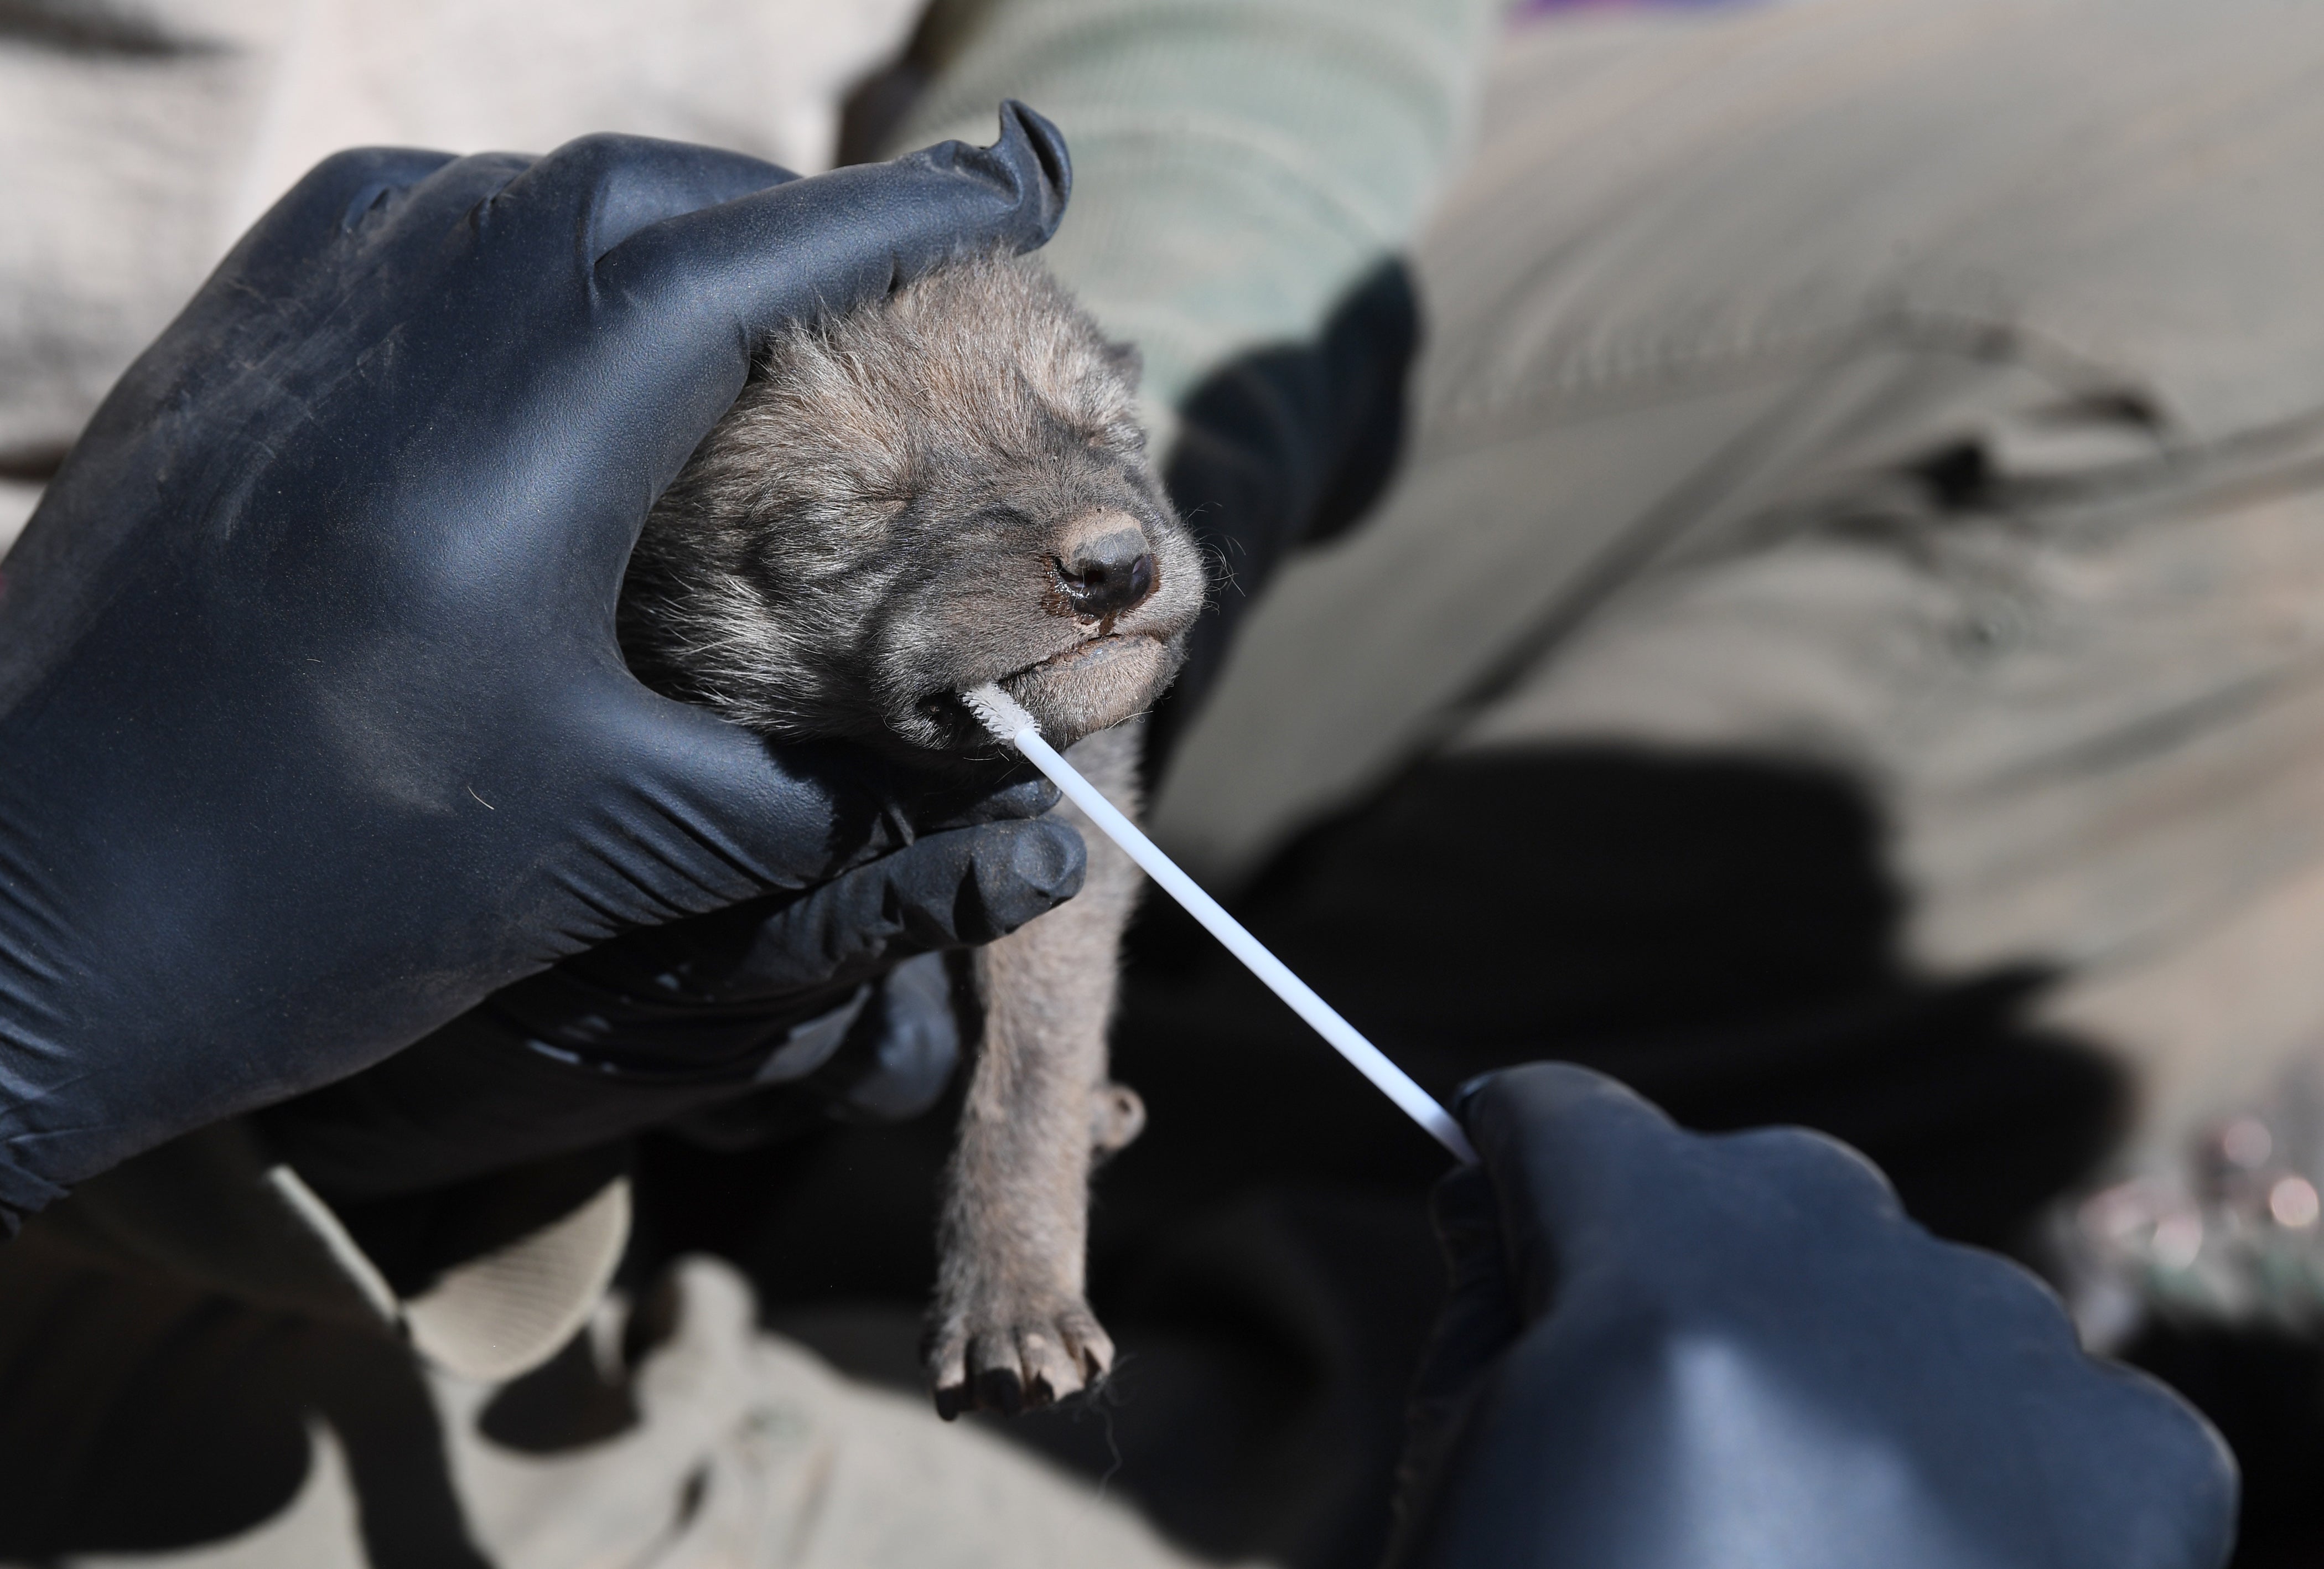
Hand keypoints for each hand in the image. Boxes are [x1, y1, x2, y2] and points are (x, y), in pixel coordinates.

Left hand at [0, 107, 1072, 1226]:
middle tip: (911, 286)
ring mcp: (297, 311)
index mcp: (523, 420)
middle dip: (801, 230)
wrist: (21, 920)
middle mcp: (403, 311)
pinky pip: (429, 242)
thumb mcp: (624, 846)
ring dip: (672, 244)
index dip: (912, 218)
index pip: (762, 251)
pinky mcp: (233, 347)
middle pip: (654, 201)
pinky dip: (546, 270)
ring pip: (535, 206)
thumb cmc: (323, 887)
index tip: (1024, 187)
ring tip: (767, 324)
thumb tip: (981, 791)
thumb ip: (822, 797)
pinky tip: (588, 358)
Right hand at [1391, 1063, 2235, 1568]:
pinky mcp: (2148, 1471)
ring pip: (1901, 1270)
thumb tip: (1512, 1196)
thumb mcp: (1473, 1487)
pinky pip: (2040, 1375)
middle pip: (1751, 1177)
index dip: (1518, 1157)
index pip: (1574, 1118)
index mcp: (1658, 1299)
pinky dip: (1975, 1434)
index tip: (1508, 1191)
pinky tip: (1925, 1558)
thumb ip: (1495, 1308)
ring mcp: (2018, 1380)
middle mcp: (1854, 1296)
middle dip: (1686, 1252)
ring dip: (1839, 1342)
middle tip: (1661, 1403)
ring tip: (1804, 1514)